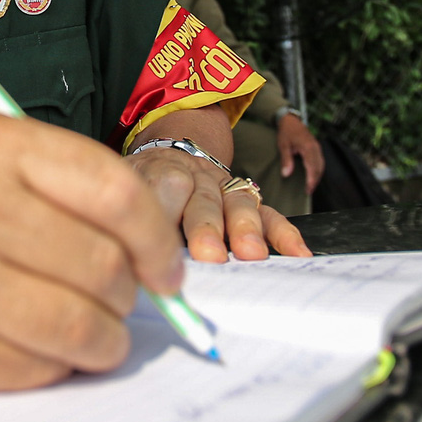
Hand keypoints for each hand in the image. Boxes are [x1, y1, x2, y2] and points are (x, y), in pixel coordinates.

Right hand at [0, 110, 184, 391]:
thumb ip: (61, 184)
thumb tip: (159, 237)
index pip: (111, 191)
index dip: (155, 239)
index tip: (164, 267)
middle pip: (100, 265)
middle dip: (128, 297)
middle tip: (120, 304)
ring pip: (73, 326)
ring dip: (101, 343)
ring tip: (95, 338)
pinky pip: (30, 368)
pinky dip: (51, 368)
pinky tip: (38, 351)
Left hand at [127, 146, 310, 264]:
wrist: (169, 158)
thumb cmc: (143, 189)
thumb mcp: (124, 191)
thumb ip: (126, 217)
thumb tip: (125, 264)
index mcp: (156, 172)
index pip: (159, 186)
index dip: (163, 213)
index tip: (159, 246)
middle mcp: (193, 178)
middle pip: (200, 197)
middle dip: (206, 227)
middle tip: (208, 255)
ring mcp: (223, 188)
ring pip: (237, 203)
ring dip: (245, 229)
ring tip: (250, 254)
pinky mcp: (246, 200)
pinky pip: (269, 214)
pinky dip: (284, 233)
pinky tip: (297, 252)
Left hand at [275, 114, 324, 194]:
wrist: (291, 120)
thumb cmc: (286, 132)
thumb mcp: (283, 146)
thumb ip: (286, 160)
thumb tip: (286, 174)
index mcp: (308, 147)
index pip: (312, 167)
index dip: (311, 180)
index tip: (308, 189)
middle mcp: (315, 148)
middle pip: (319, 168)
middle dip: (315, 181)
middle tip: (308, 191)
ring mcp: (317, 147)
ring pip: (321, 165)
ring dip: (317, 176)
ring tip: (310, 186)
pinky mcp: (316, 148)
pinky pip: (320, 161)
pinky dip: (318, 170)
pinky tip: (313, 176)